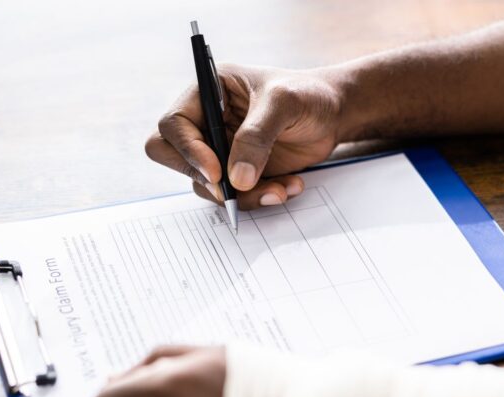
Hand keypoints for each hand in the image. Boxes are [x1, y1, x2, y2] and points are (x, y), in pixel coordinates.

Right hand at [146, 64, 343, 209]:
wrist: (333, 115)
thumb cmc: (307, 94)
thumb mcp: (284, 103)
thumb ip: (257, 137)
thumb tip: (235, 178)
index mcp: (209, 91)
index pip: (174, 124)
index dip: (188, 150)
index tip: (216, 172)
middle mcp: (207, 120)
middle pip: (170, 155)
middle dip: (201, 177)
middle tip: (231, 188)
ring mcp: (220, 148)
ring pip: (205, 184)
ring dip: (241, 195)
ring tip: (281, 188)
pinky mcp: (238, 172)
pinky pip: (233, 196)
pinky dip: (258, 198)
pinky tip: (288, 187)